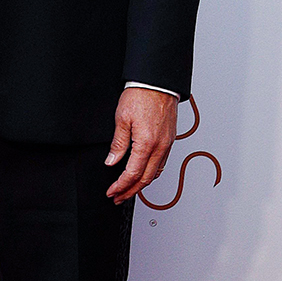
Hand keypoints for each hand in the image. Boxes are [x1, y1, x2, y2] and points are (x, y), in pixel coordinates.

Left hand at [104, 87, 176, 202]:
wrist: (158, 83)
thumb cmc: (141, 96)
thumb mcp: (122, 119)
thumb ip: (118, 144)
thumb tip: (112, 162)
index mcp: (147, 143)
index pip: (132, 174)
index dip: (120, 186)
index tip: (112, 192)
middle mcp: (160, 147)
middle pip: (145, 179)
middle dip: (130, 191)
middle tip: (118, 197)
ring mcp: (167, 144)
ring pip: (155, 173)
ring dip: (141, 185)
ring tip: (128, 190)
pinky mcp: (169, 140)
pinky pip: (161, 163)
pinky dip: (151, 174)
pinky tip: (143, 175)